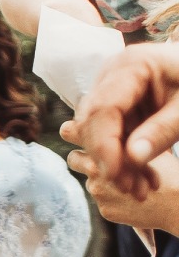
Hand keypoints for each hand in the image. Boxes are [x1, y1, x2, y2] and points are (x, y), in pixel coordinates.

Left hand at [64, 120, 178, 233]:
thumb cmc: (167, 169)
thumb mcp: (144, 143)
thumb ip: (121, 133)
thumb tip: (99, 118)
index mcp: (102, 146)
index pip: (69, 132)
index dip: (76, 133)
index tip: (82, 134)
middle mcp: (93, 169)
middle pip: (74, 159)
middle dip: (86, 159)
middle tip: (104, 160)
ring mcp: (98, 191)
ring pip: (88, 181)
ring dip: (101, 180)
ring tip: (126, 180)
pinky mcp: (104, 210)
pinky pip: (101, 201)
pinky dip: (112, 198)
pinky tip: (130, 195)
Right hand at [70, 44, 178, 198]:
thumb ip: (163, 131)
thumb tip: (132, 158)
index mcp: (131, 66)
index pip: (102, 109)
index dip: (104, 146)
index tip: (115, 177)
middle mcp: (112, 75)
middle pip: (94, 121)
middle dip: (108, 159)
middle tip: (131, 189)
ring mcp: (112, 89)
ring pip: (99, 131)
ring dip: (117, 163)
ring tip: (141, 190)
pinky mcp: (119, 103)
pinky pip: (113, 134)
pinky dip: (126, 158)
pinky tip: (144, 178)